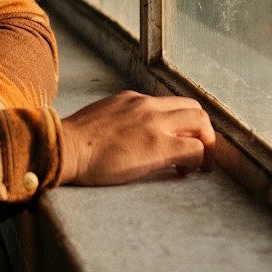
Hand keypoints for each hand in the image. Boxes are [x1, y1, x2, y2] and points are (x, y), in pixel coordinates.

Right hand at [59, 90, 214, 185]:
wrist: (64, 148)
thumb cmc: (74, 142)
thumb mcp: (102, 117)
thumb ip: (122, 119)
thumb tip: (132, 136)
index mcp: (133, 99)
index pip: (171, 103)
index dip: (184, 122)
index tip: (183, 138)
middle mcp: (148, 105)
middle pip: (194, 108)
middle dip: (203, 131)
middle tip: (200, 153)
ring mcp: (155, 124)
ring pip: (201, 124)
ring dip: (206, 145)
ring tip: (199, 165)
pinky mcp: (159, 146)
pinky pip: (194, 150)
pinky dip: (197, 161)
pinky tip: (184, 172)